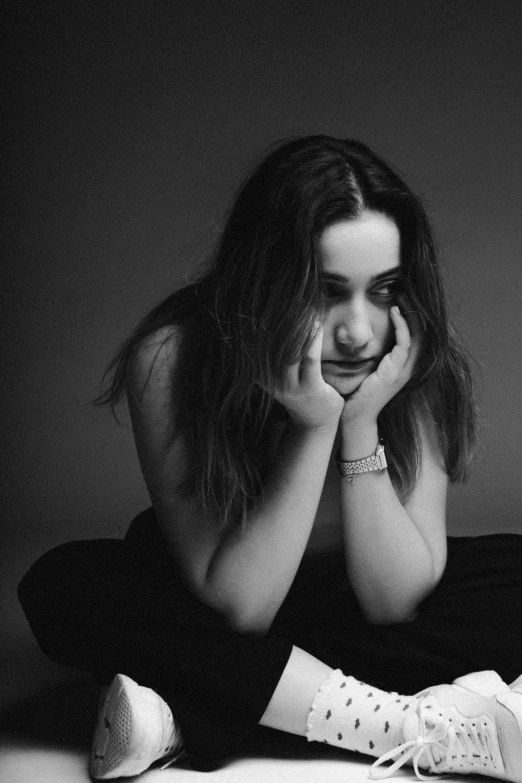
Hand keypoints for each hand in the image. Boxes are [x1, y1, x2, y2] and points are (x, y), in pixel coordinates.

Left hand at [271, 324, 344, 430]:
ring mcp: (278, 389)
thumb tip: (342, 343)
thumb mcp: (335, 391)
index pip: (309, 359)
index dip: (312, 339)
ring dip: (279, 340)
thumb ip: (334, 372)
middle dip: (294, 335)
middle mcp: (292, 388)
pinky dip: (263, 352)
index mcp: (312, 388)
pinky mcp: (270, 388)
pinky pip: (263, 368)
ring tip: (282, 320)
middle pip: (288, 356)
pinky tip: (265, 335)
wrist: (312, 425)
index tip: (316, 321)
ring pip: (275, 359)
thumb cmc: (329, 404)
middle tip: (297, 315)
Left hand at [340, 303, 421, 425]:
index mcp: (402, 366)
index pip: (414, 336)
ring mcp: (403, 371)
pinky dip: (402, 326)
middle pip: (422, 334)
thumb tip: (361, 331)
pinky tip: (395, 312)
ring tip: (402, 297)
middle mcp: (407, 368)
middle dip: (415, 312)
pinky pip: (404, 343)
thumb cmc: (355, 392)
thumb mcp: (367, 368)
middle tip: (406, 292)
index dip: (411, 317)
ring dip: (410, 315)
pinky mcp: (394, 372)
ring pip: (417, 336)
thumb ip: (371, 352)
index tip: (400, 299)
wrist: (353, 415)